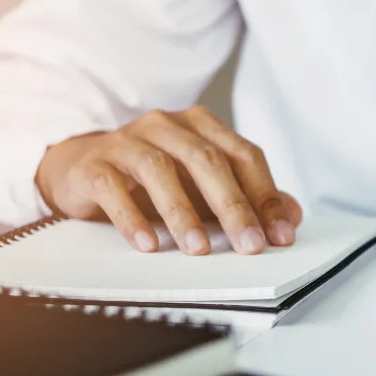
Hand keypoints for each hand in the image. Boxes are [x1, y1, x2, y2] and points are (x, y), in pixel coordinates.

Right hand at [36, 105, 301, 254]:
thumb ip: (250, 197)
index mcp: (202, 126)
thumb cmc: (154, 178)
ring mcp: (127, 140)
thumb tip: (293, 216)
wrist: (82, 167)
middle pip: (207, 161)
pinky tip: (149, 244)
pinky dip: (132, 217)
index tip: (280, 235)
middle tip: (249, 245)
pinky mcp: (93, 164)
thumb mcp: (206, 187)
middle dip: (233, 206)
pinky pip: (113, 187)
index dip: (266, 196)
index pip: (244, 156)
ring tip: (199, 249)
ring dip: (183, 212)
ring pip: (160, 170)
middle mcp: (167, 125)